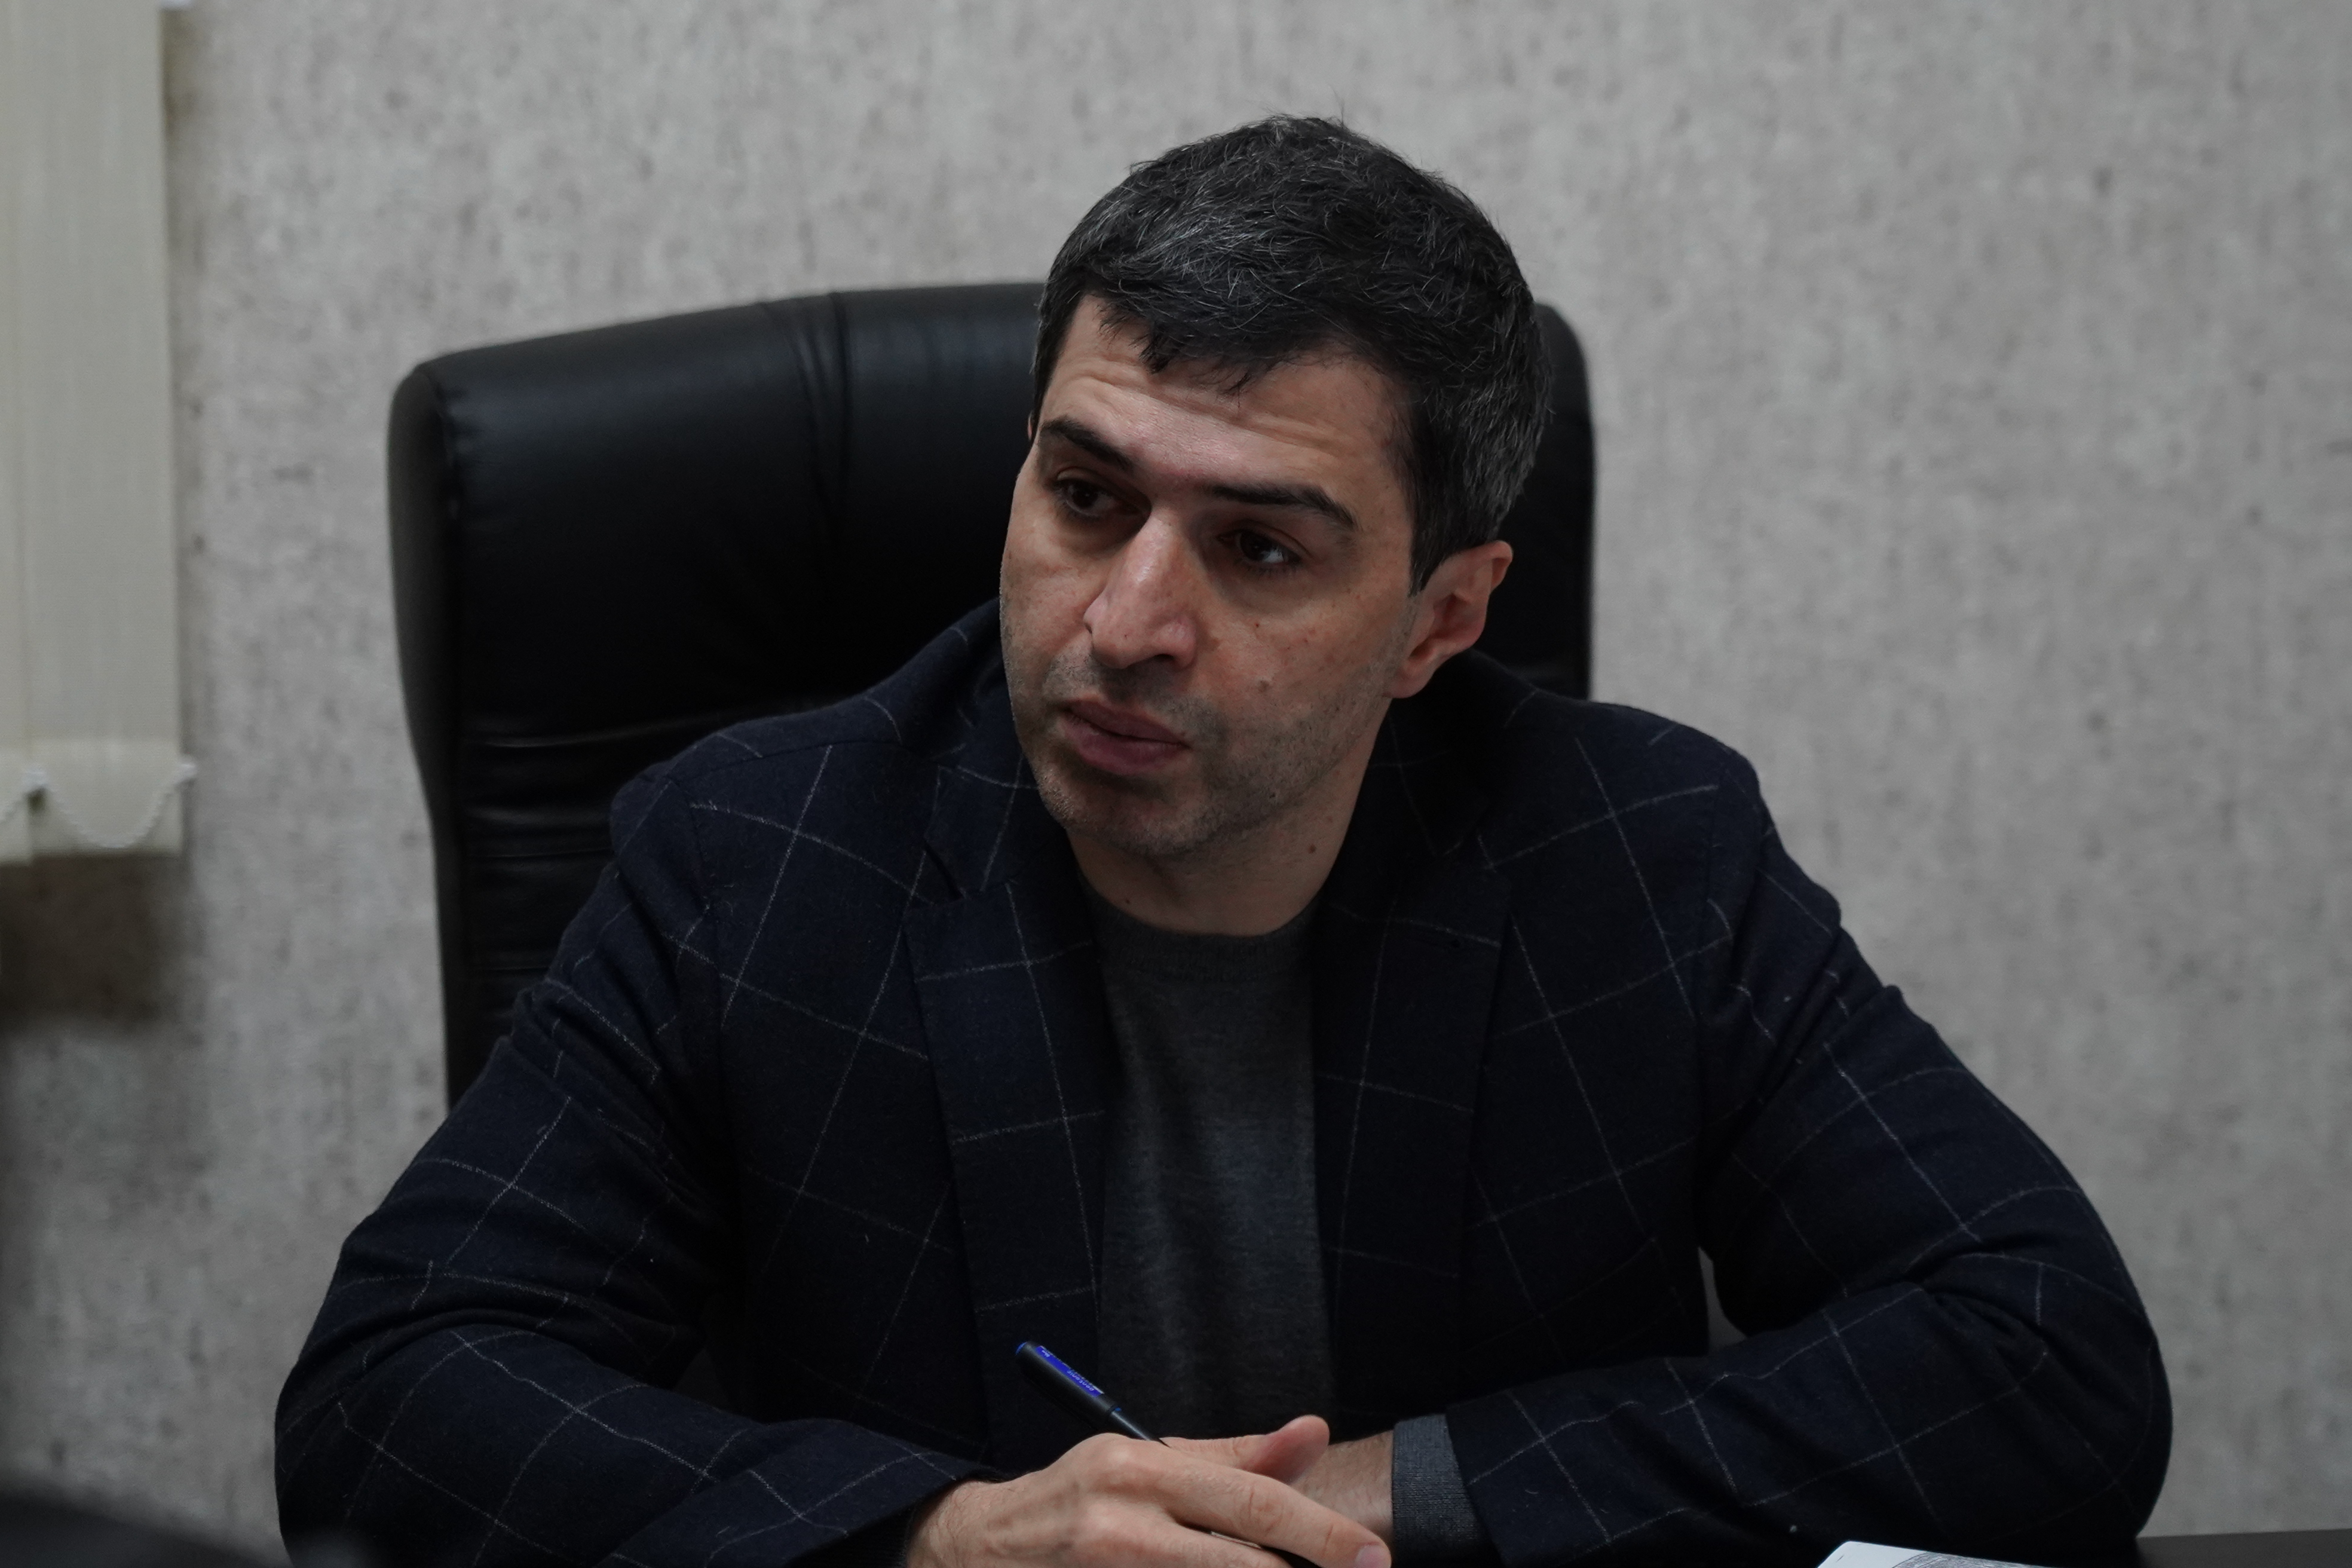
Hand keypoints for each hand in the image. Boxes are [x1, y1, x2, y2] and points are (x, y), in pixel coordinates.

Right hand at [909, 1419, 1388, 1567]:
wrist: (975, 1551)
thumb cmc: (1078, 1503)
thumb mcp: (1149, 1464)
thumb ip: (1234, 1459)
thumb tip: (1314, 1431)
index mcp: (1138, 1467)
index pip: (1251, 1499)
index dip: (1322, 1534)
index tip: (1373, 1558)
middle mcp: (1118, 1520)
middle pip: (1240, 1562)